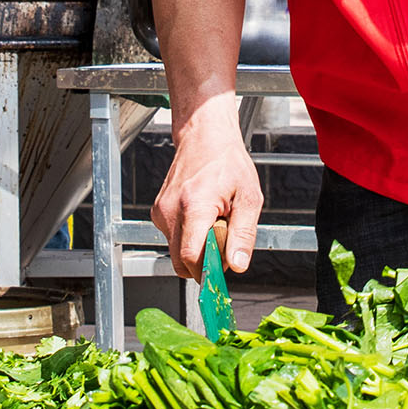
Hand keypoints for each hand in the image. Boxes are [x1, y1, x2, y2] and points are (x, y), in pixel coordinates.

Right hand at [149, 95, 260, 280]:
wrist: (205, 138)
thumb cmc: (228, 163)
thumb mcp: (249, 198)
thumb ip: (243, 234)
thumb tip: (237, 265)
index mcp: (194, 206)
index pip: (190, 257)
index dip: (208, 270)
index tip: (224, 269)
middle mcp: (170, 210)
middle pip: (181, 261)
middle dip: (204, 261)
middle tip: (223, 237)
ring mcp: (161, 212)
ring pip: (177, 252)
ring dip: (198, 247)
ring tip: (214, 221)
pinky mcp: (158, 213)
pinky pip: (174, 240)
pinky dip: (190, 236)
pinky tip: (202, 216)